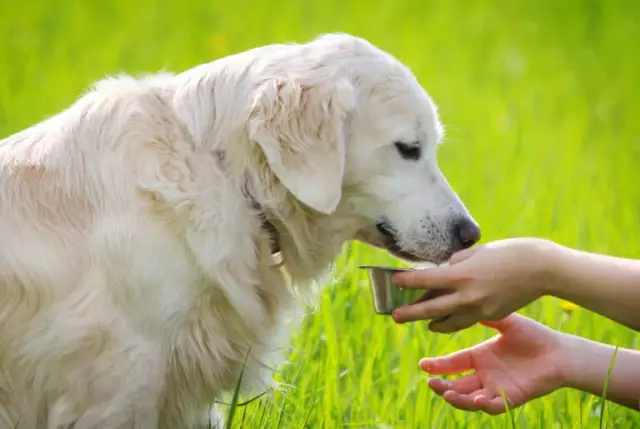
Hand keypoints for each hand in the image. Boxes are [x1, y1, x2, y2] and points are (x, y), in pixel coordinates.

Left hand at [392, 237, 558, 332]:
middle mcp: (467, 296)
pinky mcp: (491, 316)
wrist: (542, 268)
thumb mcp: (476, 252)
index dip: (406, 281)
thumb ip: (455, 263)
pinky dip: (455, 321)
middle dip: (410, 313)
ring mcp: (480, 309)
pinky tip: (449, 319)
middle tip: (395, 316)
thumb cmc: (509, 252)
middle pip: (430, 309)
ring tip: (424, 322)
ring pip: (448, 322)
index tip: (395, 281)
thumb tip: (441, 272)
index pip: (424, 281)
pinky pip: (466, 321)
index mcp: (461, 275)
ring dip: (433, 323)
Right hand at [420, 313, 568, 413]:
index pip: (453, 364)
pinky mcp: (511, 398)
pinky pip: (494, 406)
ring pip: (469, 399)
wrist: (560, 352)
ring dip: (456, 399)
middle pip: (456, 384)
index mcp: (480, 357)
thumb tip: (462, 301)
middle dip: (441, 386)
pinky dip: (484, 405)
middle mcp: (484, 374)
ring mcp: (496, 388)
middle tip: (430, 382)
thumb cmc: (534, 335)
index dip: (437, 366)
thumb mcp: (506, 322)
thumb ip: (485, 317)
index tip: (423, 364)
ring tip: (447, 393)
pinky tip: (478, 399)